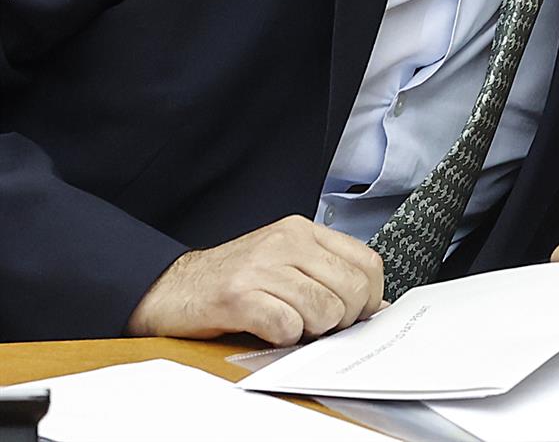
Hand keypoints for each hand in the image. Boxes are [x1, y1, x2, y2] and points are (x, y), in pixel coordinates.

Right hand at [126, 215, 385, 345]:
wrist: (171, 288)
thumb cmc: (234, 281)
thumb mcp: (288, 266)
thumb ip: (331, 277)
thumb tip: (377, 308)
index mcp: (303, 231)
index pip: (368, 262)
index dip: (370, 297)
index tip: (354, 313)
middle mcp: (286, 242)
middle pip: (352, 289)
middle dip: (342, 319)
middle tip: (317, 324)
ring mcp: (262, 266)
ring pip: (324, 309)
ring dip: (311, 330)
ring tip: (289, 324)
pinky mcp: (238, 295)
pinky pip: (287, 325)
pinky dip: (284, 337)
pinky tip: (268, 329)